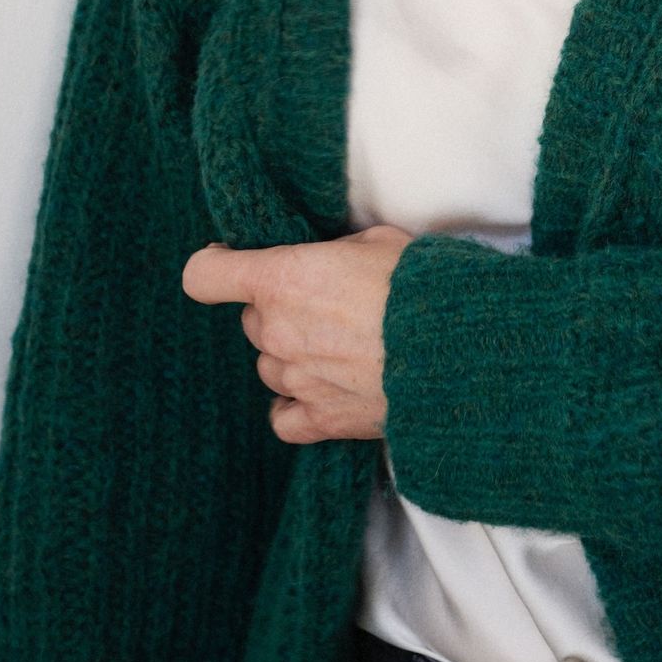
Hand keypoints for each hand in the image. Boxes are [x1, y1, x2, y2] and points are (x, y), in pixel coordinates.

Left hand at [181, 224, 419, 444]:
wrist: (457, 348)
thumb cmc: (420, 285)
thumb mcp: (377, 241)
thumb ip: (335, 253)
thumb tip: (331, 261)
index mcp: (282, 277)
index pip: (204, 276)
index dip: (214, 267)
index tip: (230, 265)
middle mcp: (278, 330)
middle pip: (251, 321)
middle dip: (278, 312)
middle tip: (324, 306)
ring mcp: (296, 378)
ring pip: (268, 367)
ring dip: (291, 357)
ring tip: (337, 349)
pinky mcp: (322, 419)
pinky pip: (283, 419)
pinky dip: (295, 407)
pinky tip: (320, 393)